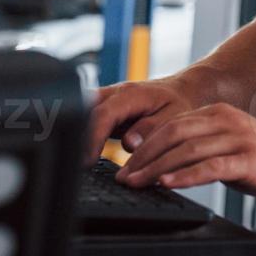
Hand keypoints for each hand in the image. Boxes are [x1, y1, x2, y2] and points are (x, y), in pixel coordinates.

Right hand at [84, 77, 200, 162]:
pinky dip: (84, 137)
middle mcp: (113, 94)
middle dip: (77, 137)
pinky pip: (87, 121)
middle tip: (76, 165)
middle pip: (84, 111)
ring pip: (81, 114)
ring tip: (79, 162)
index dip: (92, 139)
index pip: (103, 114)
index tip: (87, 161)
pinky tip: (86, 155)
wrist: (179, 90)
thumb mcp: (173, 116)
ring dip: (79, 137)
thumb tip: (130, 143)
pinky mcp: (104, 110)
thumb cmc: (178, 103)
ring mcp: (106, 100)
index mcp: (130, 94)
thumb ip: (152, 129)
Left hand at [116, 103, 255, 211]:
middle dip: (144, 156)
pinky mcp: (251, 160)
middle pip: (174, 134)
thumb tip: (165, 167)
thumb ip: (203, 151)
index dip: (145, 145)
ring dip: (157, 168)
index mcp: (220, 115)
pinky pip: (211, 167)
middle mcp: (228, 121)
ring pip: (188, 150)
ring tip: (138, 183)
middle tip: (124, 176)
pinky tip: (168, 184)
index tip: (125, 165)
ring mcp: (240, 138)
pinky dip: (186, 176)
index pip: (172, 125)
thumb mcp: (231, 150)